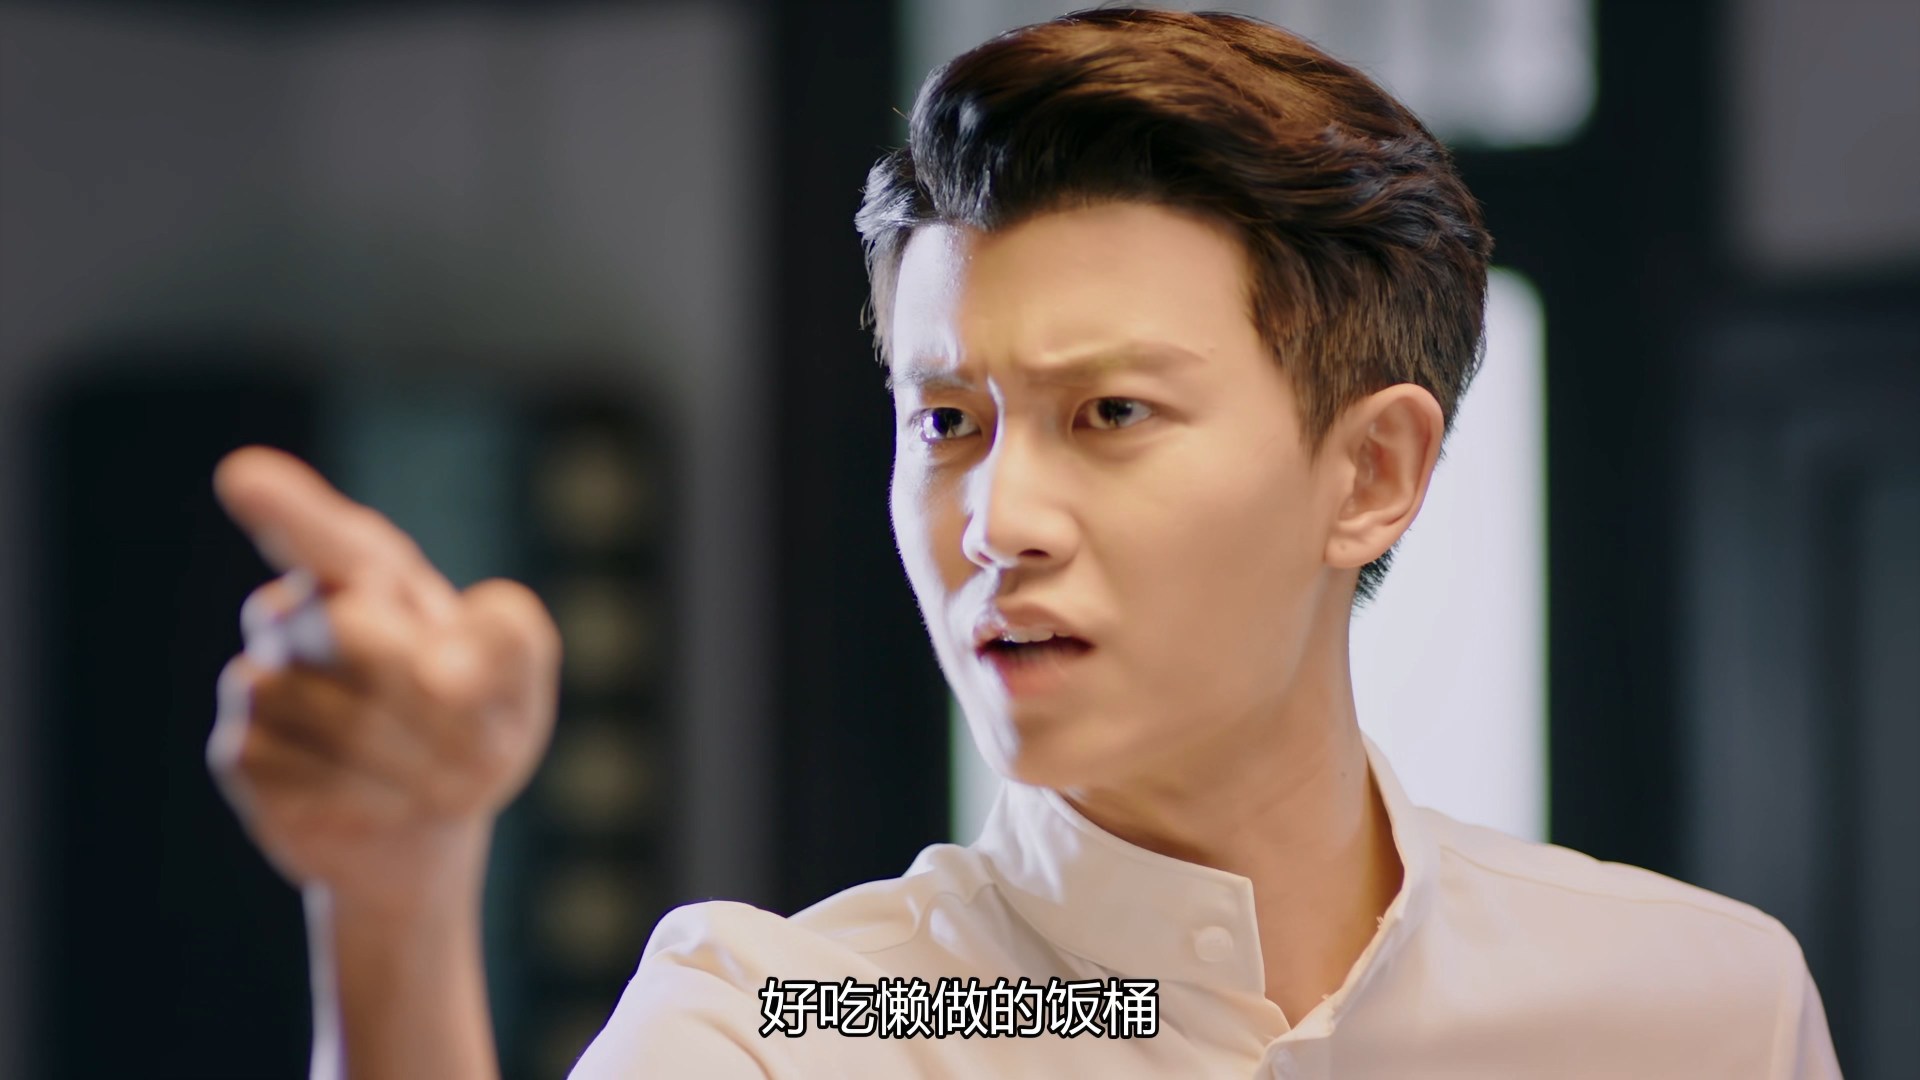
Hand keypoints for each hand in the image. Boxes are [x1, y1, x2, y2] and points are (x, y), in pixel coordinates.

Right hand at [208, 446, 560, 912]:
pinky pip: (295, 769)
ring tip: (445, 783)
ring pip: (322, 709)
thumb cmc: (479, 720)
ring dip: (409, 761)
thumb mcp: (520, 670)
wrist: (431, 821)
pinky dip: (363, 798)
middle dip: (428, 699)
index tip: (244, 477)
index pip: (331, 537)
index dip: (292, 511)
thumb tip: (440, 668)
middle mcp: (303, 614)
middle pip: (348, 630)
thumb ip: (508, 637)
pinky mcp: (241, 751)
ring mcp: (263, 679)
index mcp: (373, 576)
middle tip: (488, 753)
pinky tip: (387, 804)